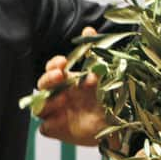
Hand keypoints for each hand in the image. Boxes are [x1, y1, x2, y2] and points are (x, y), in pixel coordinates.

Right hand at [36, 28, 106, 145]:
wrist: (122, 125)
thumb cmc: (110, 99)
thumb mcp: (105, 75)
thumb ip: (95, 54)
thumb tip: (89, 29)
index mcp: (68, 82)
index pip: (52, 70)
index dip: (53, 66)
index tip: (63, 62)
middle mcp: (60, 97)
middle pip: (42, 86)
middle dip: (48, 79)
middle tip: (60, 76)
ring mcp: (57, 114)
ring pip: (38, 107)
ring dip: (47, 102)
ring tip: (64, 99)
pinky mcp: (58, 130)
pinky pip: (45, 128)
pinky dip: (50, 124)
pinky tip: (60, 120)